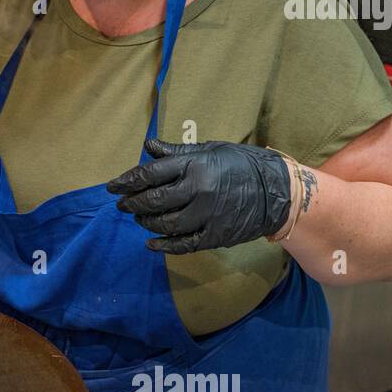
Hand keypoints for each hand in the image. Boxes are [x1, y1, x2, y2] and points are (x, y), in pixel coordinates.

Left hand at [106, 138, 291, 253]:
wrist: (278, 191)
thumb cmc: (241, 165)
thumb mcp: (210, 150)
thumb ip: (177, 151)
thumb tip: (148, 146)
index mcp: (195, 165)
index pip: (150, 174)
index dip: (127, 181)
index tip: (113, 187)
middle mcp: (198, 190)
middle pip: (153, 200)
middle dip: (132, 204)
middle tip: (123, 205)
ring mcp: (207, 215)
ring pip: (165, 223)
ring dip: (146, 222)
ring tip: (139, 218)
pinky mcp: (215, 235)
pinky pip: (183, 244)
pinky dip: (163, 245)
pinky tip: (151, 242)